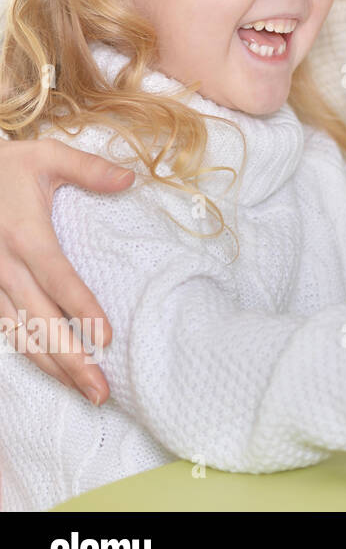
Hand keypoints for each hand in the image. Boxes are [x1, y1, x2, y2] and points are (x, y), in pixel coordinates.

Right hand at [0, 139, 133, 404]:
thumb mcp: (45, 156)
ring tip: (87, 392)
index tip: (105, 337)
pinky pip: (6, 331)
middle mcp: (3, 266)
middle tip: (101, 390)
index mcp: (25, 234)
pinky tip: (57, 373)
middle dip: (70, 359)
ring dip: (53, 366)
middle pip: (38, 320)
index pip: (57, 278)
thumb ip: (87, 168)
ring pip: (21, 335)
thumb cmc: (4, 167)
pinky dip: (31, 354)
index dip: (80, 309)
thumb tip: (129, 179)